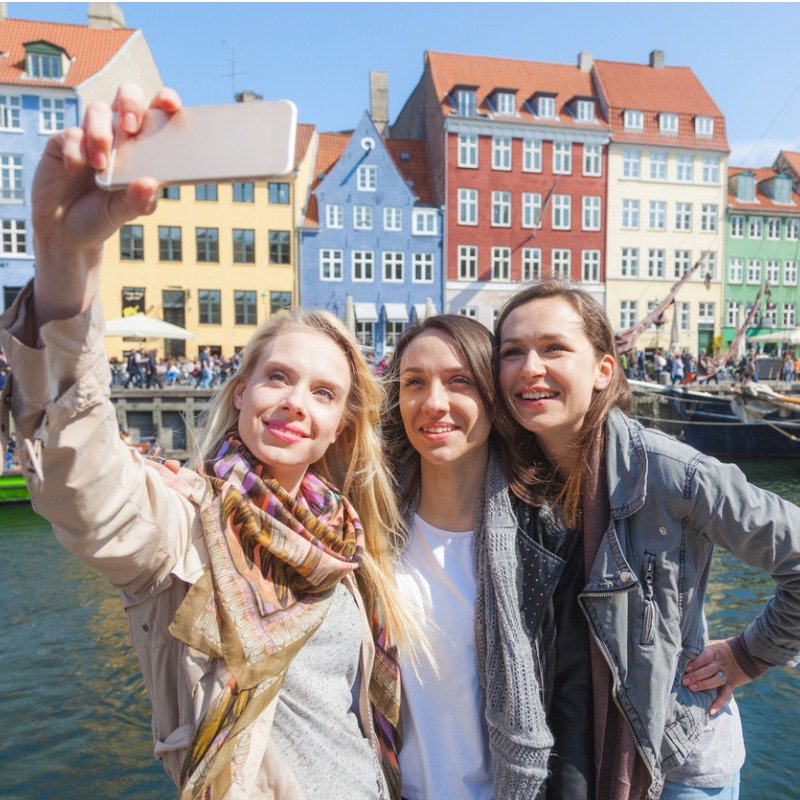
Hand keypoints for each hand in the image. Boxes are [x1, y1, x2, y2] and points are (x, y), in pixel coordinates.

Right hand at [32, 82, 180, 325]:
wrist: (65, 232)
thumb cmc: (101, 217)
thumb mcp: (122, 213)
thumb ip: (138, 201)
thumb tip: (150, 184)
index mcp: (142, 147)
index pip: (157, 114)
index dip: (165, 101)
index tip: (170, 105)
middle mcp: (117, 135)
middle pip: (127, 96)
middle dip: (130, 103)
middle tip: (131, 127)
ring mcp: (89, 135)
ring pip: (97, 110)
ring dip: (101, 134)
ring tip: (101, 165)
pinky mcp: (63, 142)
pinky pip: (71, 133)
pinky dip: (76, 150)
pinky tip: (76, 169)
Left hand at [683, 639, 748, 715]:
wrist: (748, 653)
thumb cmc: (725, 648)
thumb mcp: (714, 644)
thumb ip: (702, 649)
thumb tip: (684, 652)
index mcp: (714, 651)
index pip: (703, 657)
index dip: (694, 663)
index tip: (685, 668)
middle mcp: (720, 663)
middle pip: (707, 670)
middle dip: (695, 676)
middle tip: (684, 681)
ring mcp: (726, 674)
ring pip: (715, 681)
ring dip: (703, 685)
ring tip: (692, 688)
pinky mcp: (732, 684)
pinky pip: (726, 695)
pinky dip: (718, 704)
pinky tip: (710, 711)